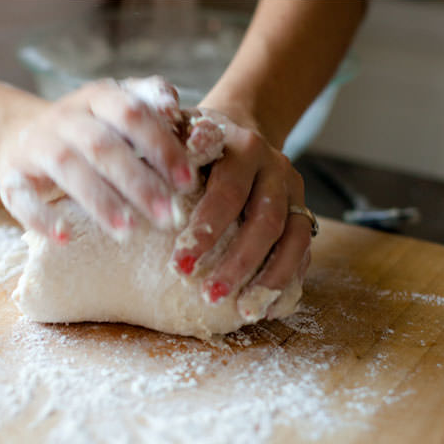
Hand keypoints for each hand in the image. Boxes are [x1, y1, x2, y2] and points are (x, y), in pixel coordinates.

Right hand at [0, 77, 196, 241]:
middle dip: (138, 182)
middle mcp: (64, 118)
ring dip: (100, 201)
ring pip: (67, 169)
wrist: (19, 136)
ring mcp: (35, 146)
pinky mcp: (11, 177)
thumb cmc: (88, 130)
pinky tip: (66, 238)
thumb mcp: (116, 110)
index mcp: (96, 98)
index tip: (187, 182)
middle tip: (169, 216)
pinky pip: (23, 197)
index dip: (160, 146)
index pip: (131, 113)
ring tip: (128, 232)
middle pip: (102, 145)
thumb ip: (148, 104)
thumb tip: (173, 106)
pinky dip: (43, 219)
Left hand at [171, 108, 312, 319]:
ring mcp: (294, 194)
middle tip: (209, 295)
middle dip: (239, 262)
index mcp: (244, 147)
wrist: (239, 132)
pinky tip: (270, 308)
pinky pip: (304, 253)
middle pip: (266, 220)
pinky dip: (290, 282)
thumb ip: (165, 147)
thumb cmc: (195, 141)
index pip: (228, 192)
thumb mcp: (178, 133)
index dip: (206, 231)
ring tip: (244, 311)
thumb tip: (139, 174)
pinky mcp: (302, 215)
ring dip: (270, 279)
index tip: (178, 266)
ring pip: (294, 240)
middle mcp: (276, 168)